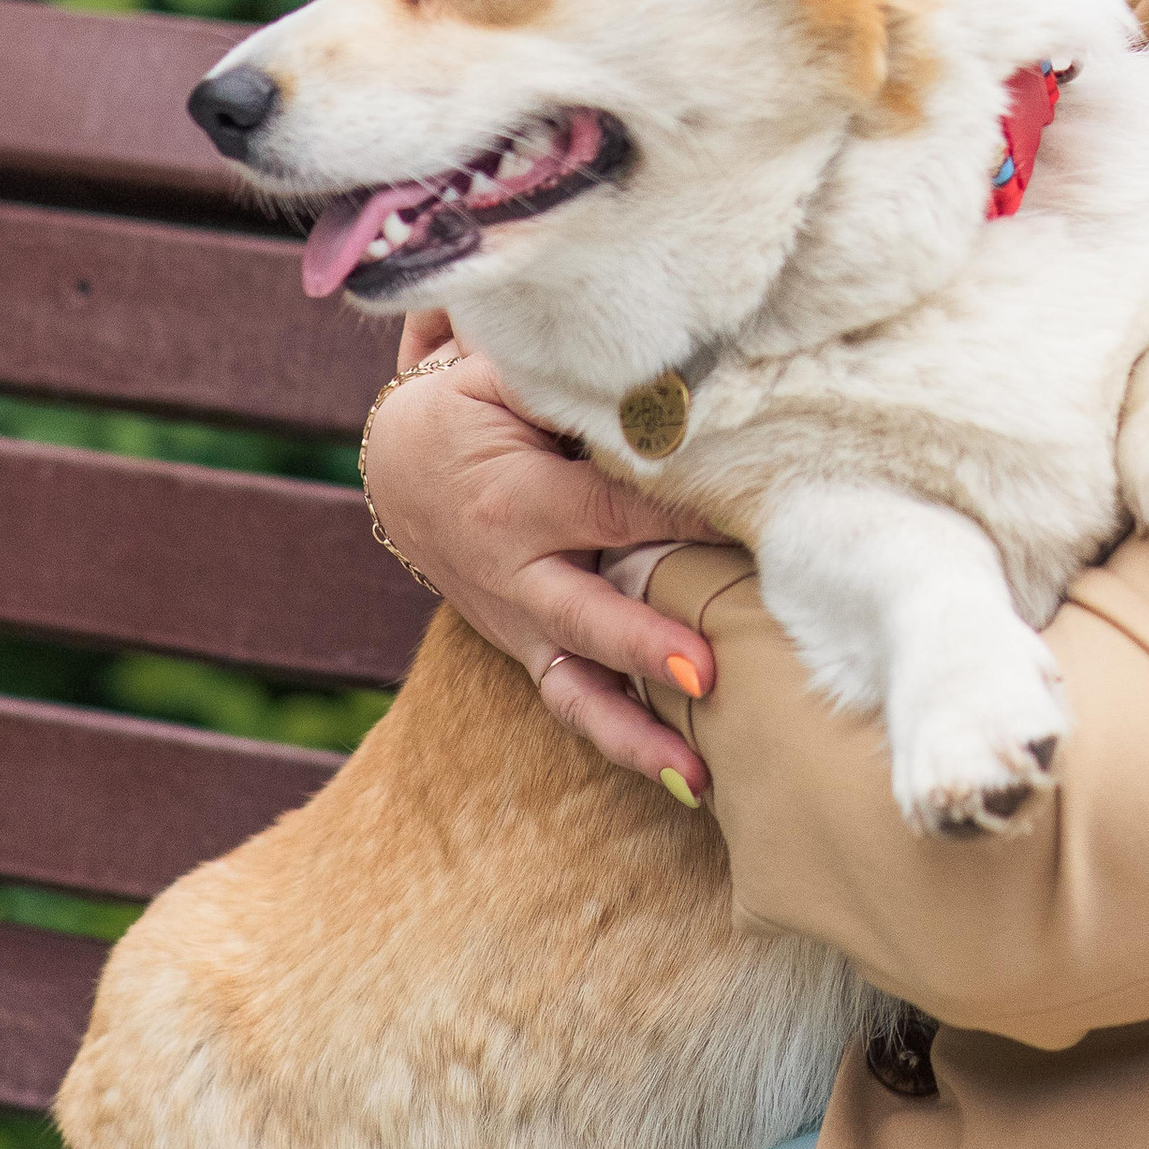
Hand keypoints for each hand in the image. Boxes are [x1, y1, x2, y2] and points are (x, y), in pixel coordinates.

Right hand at [364, 324, 721, 794]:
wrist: (397, 465)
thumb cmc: (467, 408)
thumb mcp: (499, 374)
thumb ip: (568, 378)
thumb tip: (656, 372)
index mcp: (515, 497)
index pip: (612, 506)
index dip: (681, 513)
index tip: (751, 522)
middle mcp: (515, 572)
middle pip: (586, 614)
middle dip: (644, 645)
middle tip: (707, 671)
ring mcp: (520, 621)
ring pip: (576, 687)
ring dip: (637, 731)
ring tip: (700, 768)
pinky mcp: (528, 648)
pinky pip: (573, 702)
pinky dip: (623, 740)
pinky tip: (687, 776)